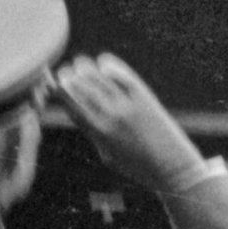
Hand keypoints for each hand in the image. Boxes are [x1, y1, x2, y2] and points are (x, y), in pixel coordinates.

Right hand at [51, 54, 204, 192]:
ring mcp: (127, 104)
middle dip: (70, 75)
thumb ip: (91, 132)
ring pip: (99, 77)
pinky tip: (103, 62)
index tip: (56, 83)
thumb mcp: (106, 154)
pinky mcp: (143, 97)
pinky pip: (122, 75)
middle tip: (67, 71)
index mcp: (98, 132)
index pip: (71, 103)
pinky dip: (110, 66)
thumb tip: (73, 111)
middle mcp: (110, 116)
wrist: (171, 166)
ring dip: (86, 67)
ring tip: (81, 64)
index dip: (60, 89)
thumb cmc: (137, 165)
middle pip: (82, 86)